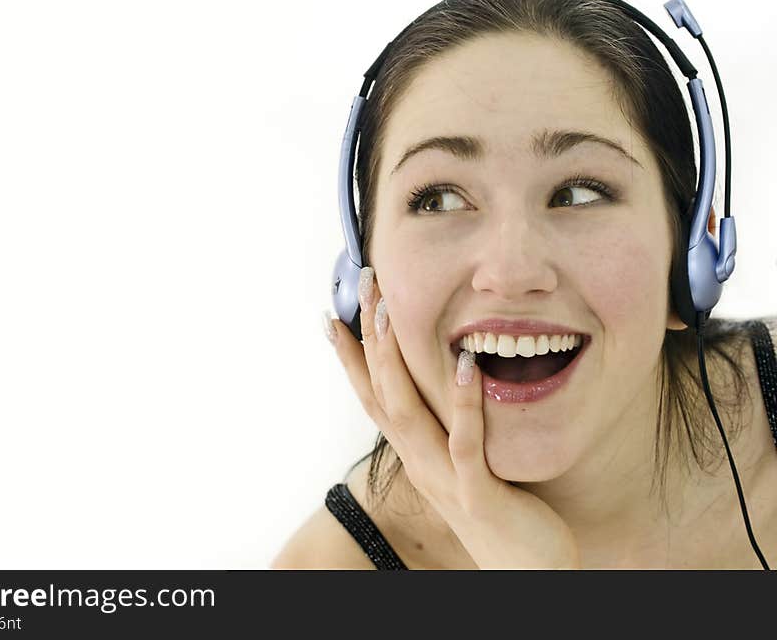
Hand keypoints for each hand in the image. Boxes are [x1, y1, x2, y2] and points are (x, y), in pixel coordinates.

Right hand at [323, 266, 580, 568]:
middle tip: (362, 286)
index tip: (333, 317)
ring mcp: (443, 477)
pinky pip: (465, 442)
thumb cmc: (501, 513)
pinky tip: (464, 363)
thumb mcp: (464, 463)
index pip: (373, 397)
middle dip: (367, 338)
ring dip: (393, 361)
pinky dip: (463, 402)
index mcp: (416, 453)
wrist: (525, 571)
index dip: (350, 358)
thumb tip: (441, 389)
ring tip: (386, 313)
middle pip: (380, 393)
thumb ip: (447, 428)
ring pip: (407, 412)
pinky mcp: (477, 492)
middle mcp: (419, 462)